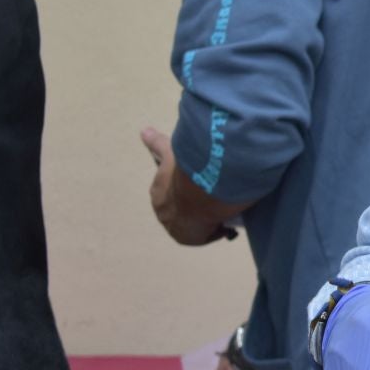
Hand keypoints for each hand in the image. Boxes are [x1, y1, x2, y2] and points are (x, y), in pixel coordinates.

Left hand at [140, 127, 237, 245]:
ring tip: (222, 211)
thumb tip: (143, 131)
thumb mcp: (171, 152)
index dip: (182, 189)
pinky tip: (226, 225)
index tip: (197, 187)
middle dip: (193, 205)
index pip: (169, 191)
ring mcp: (174, 227)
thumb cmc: (185, 172)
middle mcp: (162, 211)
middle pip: (179, 209)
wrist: (198, 196)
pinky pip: (203, 236)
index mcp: (158, 192)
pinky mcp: (189, 238)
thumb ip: (158, 143)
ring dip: (203, 219)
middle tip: (212, 199)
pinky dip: (213, 231)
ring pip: (191, 223)